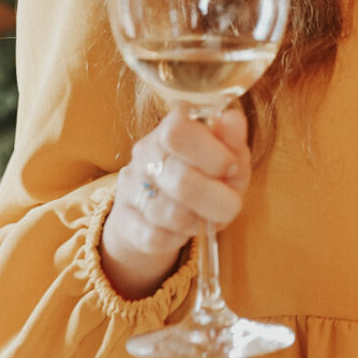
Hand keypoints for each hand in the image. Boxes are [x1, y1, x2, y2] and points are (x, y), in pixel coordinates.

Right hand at [100, 105, 251, 299]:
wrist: (159, 212)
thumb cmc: (203, 178)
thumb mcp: (226, 158)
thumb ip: (232, 141)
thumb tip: (233, 118)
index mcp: (170, 128)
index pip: (177, 131)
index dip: (211, 153)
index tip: (230, 167)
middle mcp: (144, 153)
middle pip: (181, 180)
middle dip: (216, 199)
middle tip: (229, 202)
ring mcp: (130, 188)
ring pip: (171, 214)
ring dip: (199, 220)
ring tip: (204, 215)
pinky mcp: (125, 222)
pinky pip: (156, 237)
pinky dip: (178, 238)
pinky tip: (183, 229)